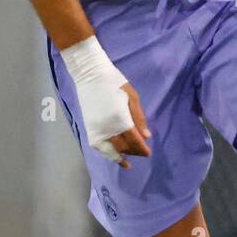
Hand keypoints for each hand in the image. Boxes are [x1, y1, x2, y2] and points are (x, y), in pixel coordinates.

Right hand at [60, 36, 151, 167]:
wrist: (90, 75)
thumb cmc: (114, 82)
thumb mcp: (132, 97)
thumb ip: (139, 118)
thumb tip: (147, 136)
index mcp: (121, 119)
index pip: (134, 141)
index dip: (142, 149)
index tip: (148, 153)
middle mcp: (108, 128)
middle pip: (123, 147)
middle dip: (133, 151)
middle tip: (141, 152)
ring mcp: (96, 129)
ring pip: (109, 150)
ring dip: (119, 156)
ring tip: (126, 161)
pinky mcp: (88, 128)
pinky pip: (98, 146)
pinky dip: (106, 152)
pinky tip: (112, 153)